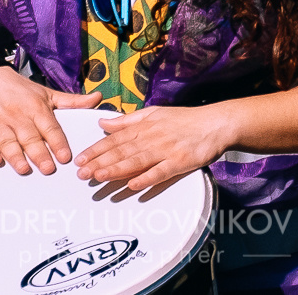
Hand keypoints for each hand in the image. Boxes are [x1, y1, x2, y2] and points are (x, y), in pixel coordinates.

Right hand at [0, 67, 99, 175]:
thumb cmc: (22, 91)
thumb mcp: (48, 93)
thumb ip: (73, 101)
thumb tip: (98, 98)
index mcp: (37, 106)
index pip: (50, 127)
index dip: (58, 142)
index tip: (65, 157)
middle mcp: (17, 112)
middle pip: (30, 136)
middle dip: (39, 153)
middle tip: (48, 169)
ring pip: (7, 139)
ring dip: (16, 155)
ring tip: (25, 169)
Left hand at [77, 103, 241, 195]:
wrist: (217, 123)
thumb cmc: (186, 119)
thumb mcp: (155, 113)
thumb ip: (127, 120)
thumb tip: (102, 122)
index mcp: (146, 126)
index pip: (116, 139)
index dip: (96, 150)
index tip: (80, 160)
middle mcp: (153, 137)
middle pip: (123, 151)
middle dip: (100, 162)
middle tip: (81, 174)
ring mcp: (167, 150)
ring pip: (137, 161)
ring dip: (117, 169)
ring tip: (99, 177)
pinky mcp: (180, 161)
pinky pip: (161, 171)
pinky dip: (147, 178)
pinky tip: (133, 185)